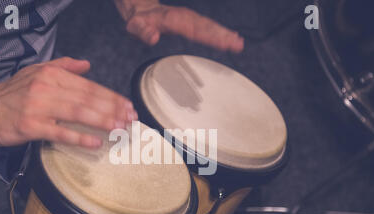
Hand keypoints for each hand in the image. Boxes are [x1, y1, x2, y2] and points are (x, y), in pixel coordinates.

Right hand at [0, 57, 136, 147]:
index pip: (89, 86)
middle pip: (88, 99)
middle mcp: (46, 88)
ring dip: (103, 121)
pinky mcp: (30, 125)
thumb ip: (63, 66)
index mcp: (51, 75)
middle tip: (131, 118)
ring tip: (121, 128)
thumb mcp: (35, 71)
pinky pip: (60, 132)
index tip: (128, 106)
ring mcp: (38, 107)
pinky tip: (96, 142)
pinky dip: (79, 137)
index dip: (111, 97)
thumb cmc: (12, 94)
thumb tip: (87, 64)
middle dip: (114, 109)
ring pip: (78, 113)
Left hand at [115, 0, 243, 52]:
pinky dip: (219, 33)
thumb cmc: (138, 20)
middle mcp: (183, 17)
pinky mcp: (191, 23)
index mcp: (171, 19)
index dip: (208, 35)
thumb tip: (153, 37)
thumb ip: (142, 31)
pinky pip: (206, 28)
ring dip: (223, 34)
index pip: (193, 28)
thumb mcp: (134, 26)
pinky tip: (231, 39)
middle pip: (205, 26)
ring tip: (238, 44)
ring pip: (208, 26)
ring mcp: (188, 20)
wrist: (139, 9)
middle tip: (238, 45)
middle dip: (222, 35)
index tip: (223, 43)